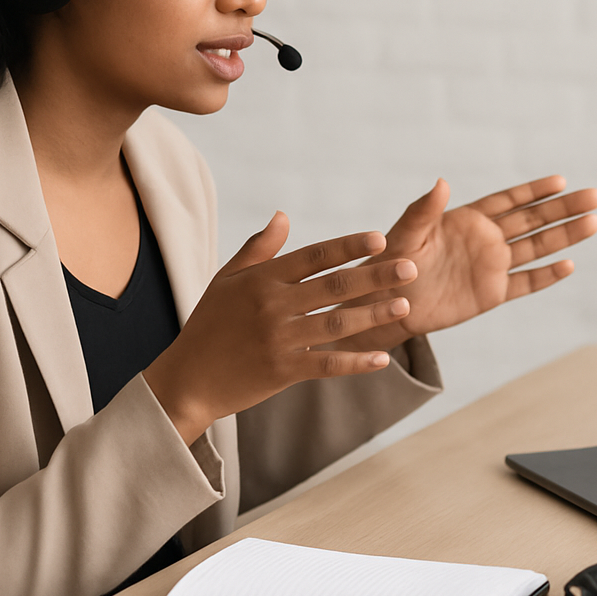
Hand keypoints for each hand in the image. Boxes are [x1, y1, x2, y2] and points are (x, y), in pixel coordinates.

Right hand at [144, 213, 417, 442]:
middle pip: (332, 287)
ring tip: (404, 305)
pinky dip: (355, 362)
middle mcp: (271, 306)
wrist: (186, 379)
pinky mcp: (281, 371)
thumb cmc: (208, 325)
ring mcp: (278, 340)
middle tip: (410, 267)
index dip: (347, 247)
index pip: (313, 257)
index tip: (380, 238)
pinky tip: (383, 358)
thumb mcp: (226, 280)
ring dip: (372, 315)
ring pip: (335, 324)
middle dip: (374, 276)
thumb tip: (283, 216)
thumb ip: (258, 248)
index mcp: (261, 280)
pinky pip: (326, 365)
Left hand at [334, 175, 596, 351]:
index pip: (509, 201)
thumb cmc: (389, 263)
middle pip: (532, 221)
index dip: (534, 190)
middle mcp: (486, 240)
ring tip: (593, 222)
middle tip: (594, 195)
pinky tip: (569, 265)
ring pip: (536, 248)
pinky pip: (524, 283)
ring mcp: (492, 267)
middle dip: (563, 208)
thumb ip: (423, 210)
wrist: (386, 303)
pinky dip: (546, 276)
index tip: (561, 180)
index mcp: (468, 220)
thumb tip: (441, 182)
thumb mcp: (404, 234)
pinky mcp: (491, 294)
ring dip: (564, 236)